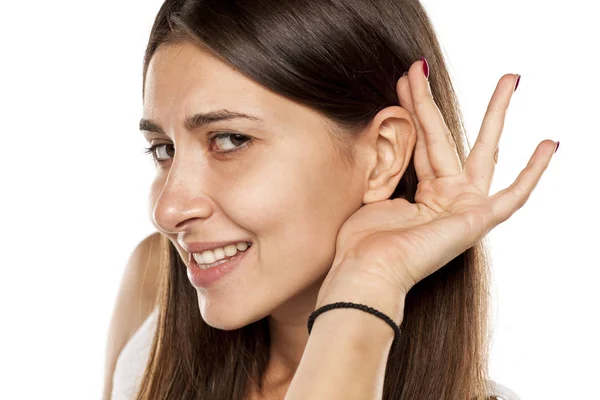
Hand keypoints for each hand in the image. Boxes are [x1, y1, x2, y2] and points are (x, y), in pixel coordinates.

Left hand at [316, 60, 556, 319]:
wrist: (369, 271)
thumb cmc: (363, 243)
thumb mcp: (373, 194)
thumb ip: (387, 167)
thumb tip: (382, 134)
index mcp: (423, 194)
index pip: (421, 140)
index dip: (414, 107)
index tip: (405, 78)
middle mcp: (446, 198)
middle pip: (447, 136)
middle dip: (435, 101)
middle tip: (430, 66)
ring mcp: (464, 208)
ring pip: (484, 151)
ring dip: (496, 113)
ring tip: (511, 79)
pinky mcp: (478, 221)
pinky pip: (513, 197)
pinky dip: (533, 173)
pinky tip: (549, 145)